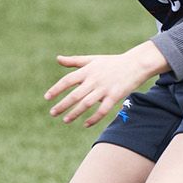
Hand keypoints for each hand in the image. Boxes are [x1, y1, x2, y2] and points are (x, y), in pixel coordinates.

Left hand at [44, 43, 168, 126]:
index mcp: (87, 70)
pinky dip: (94, 118)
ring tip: (65, 120)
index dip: (56, 89)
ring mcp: (104, 88)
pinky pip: (102, 110)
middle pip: (75, 95)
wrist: (135, 64)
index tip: (47, 98)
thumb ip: (74, 61)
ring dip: (75, 113)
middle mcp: (94, 80)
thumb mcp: (92, 59)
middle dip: (62, 105)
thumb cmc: (112, 62)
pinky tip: (85, 124)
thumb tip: (58, 58)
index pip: (68, 80)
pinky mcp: (115, 96)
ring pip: (86, 104)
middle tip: (52, 113)